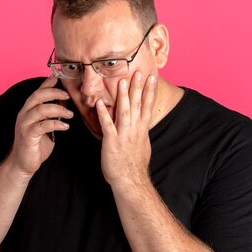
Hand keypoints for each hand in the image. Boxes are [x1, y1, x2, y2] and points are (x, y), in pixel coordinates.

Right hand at [9, 75, 72, 176]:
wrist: (23, 164)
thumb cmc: (36, 144)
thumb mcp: (46, 125)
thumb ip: (52, 112)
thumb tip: (63, 99)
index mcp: (28, 110)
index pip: (38, 92)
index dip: (48, 83)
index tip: (59, 75)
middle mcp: (24, 114)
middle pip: (38, 96)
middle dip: (54, 92)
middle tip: (68, 95)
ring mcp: (24, 124)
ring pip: (40, 109)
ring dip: (58, 109)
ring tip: (70, 115)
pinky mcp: (28, 135)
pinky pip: (42, 126)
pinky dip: (55, 123)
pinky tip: (65, 126)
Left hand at [96, 71, 157, 187]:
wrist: (130, 180)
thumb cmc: (134, 165)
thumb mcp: (143, 146)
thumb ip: (140, 132)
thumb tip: (141, 125)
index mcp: (142, 129)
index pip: (147, 105)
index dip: (150, 90)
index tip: (152, 77)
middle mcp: (135, 129)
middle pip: (137, 104)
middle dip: (138, 87)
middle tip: (138, 72)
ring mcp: (124, 134)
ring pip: (124, 111)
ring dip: (122, 96)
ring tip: (122, 82)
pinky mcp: (112, 141)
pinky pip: (107, 125)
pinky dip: (103, 114)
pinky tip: (100, 103)